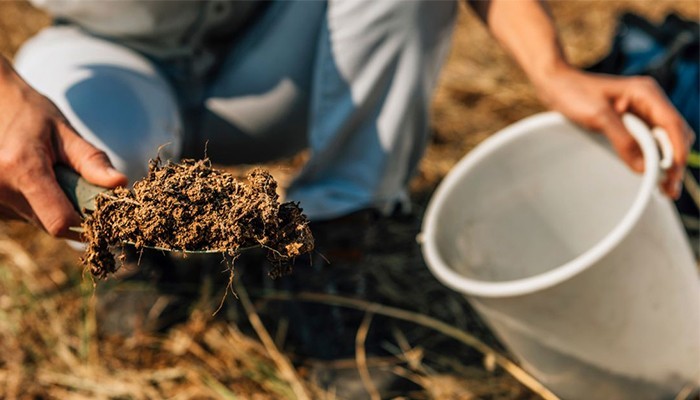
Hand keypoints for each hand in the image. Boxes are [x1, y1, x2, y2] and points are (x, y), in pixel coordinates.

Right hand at [0, 57, 126, 237]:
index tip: (102, 213)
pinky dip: (38, 205)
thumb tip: (120, 183)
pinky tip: (36, 183)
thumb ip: (92, 162)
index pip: (59, 222)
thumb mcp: (67, 133)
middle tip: (76, 184)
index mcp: (22, 169)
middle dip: (72, 211)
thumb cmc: (34, 116)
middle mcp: (0, 188)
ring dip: (54, 208)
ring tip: (51, 177)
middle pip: (50, 224)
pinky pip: (25, 216)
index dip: (85, 224)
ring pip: (38, 222)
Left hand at [534, 66, 694, 198]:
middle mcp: (649, 101)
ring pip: (665, 140)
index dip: (677, 150)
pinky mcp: (631, 121)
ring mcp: (641, 111)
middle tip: (669, 188)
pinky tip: (650, 173)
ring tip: (664, 188)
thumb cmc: (575, 93)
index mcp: (646, 93)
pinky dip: (652, 157)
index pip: (672, 123)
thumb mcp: (599, 117)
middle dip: (675, 160)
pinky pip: (649, 141)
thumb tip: (644, 167)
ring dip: (665, 161)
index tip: (674, 173)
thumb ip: (623, 140)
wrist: (556, 84)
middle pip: (675, 134)